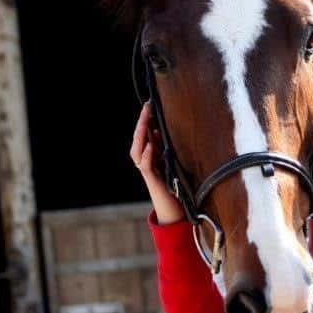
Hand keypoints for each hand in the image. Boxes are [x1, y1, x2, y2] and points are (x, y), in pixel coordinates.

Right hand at [130, 102, 182, 224]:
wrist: (174, 209)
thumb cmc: (175, 185)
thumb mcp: (172, 163)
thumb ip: (166, 149)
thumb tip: (161, 131)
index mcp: (151, 156)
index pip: (144, 135)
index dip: (146, 120)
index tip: (151, 103)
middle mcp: (145, 162)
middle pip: (139, 139)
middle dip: (142, 122)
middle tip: (147, 105)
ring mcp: (148, 171)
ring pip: (137, 151)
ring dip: (142, 135)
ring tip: (146, 119)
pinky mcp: (153, 181)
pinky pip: (145, 167)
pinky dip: (147, 156)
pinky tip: (151, 145)